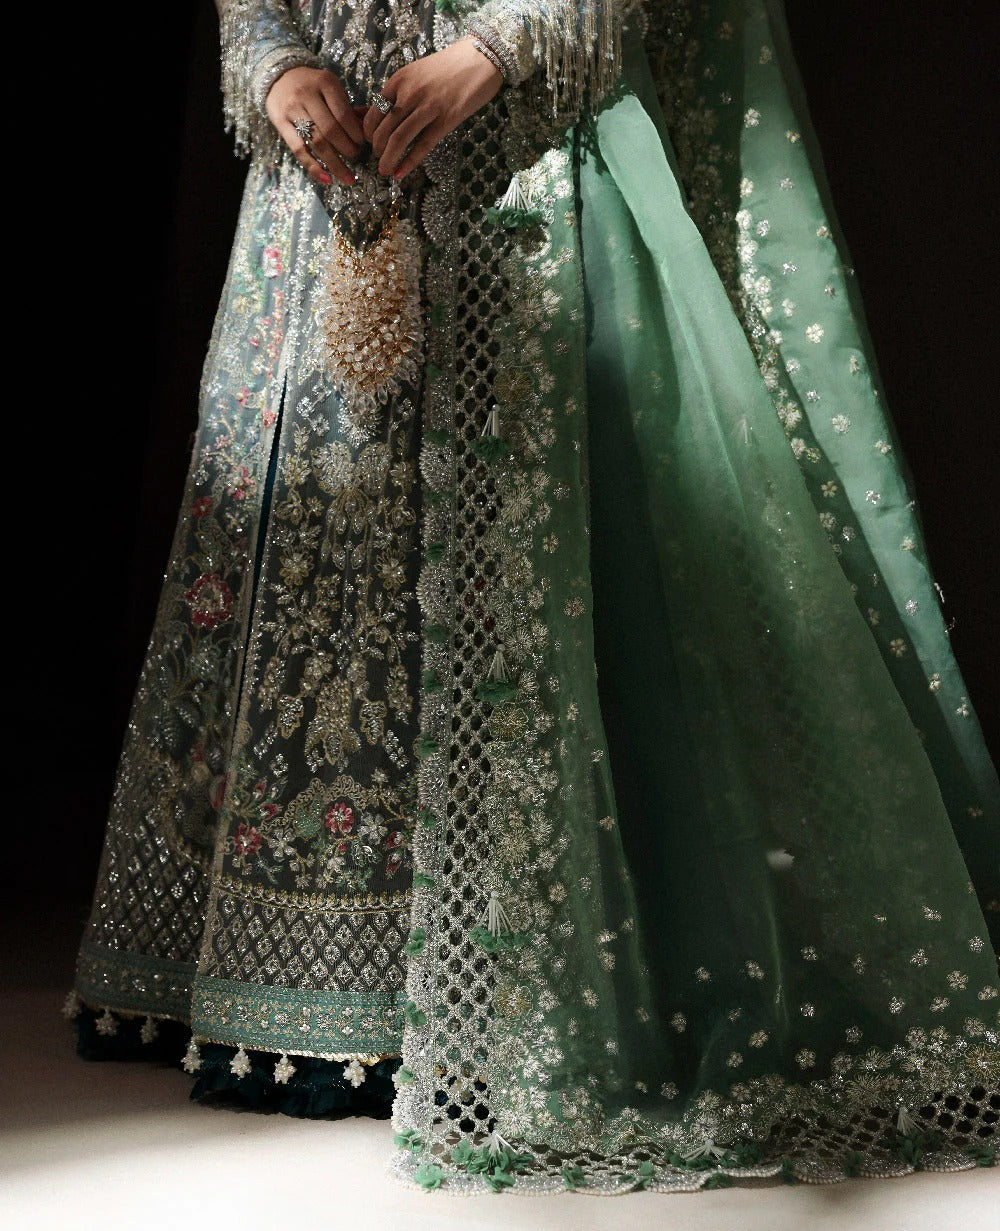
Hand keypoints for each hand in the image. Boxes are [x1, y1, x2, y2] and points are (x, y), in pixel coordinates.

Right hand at [266, 66, 367, 185]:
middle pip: (331, 130)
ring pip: (317, 142)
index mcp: (325, 83)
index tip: (363, 144)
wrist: (279, 76)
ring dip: (335, 164)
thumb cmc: (313, 85)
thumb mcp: (331, 88)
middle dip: (347, 149)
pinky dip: (314, 167)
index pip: (344, 115)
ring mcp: (292, 109)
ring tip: (348, 178)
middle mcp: (307, 94)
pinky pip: (299, 150)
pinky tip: (327, 179)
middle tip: (356, 157)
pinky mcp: (280, 123)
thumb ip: (349, 107)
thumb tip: (370, 128)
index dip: (356, 134)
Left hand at [364, 37, 502, 179]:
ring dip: (388, 159)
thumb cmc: (448, 67)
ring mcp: (428, 107)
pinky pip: (422, 146)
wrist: (480, 58)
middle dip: (377, 150)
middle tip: (377, 159)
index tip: (370, 144)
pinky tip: (401, 173)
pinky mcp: (446, 120)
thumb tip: (373, 113)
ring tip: (384, 171)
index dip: (368, 133)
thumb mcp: (416, 73)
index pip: (374, 112)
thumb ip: (397, 93)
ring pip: (399, 139)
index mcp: (399, 80)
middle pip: (384, 129)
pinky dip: (409, 162)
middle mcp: (410, 93)